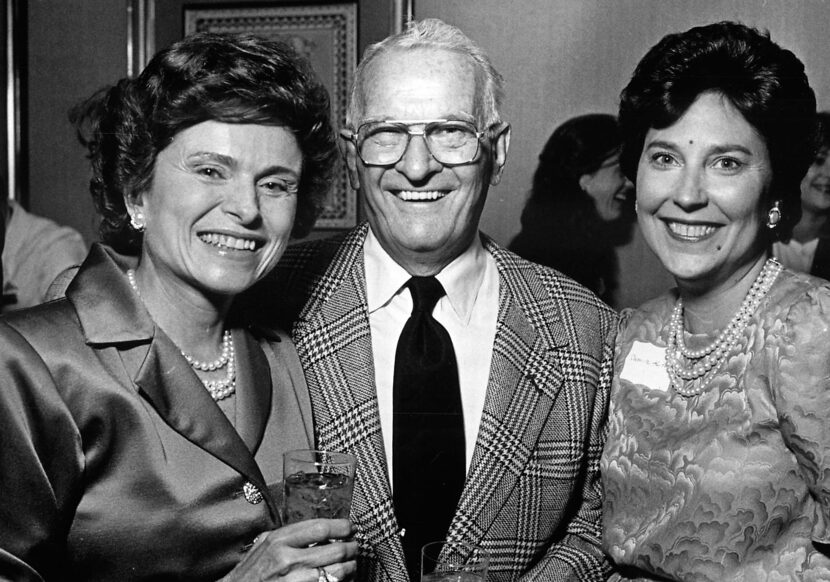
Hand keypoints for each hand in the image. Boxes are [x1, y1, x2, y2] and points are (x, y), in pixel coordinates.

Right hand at [225, 519, 356, 580]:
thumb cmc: (248, 574)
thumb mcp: (263, 545)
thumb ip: (285, 535)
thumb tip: (312, 528)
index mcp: (279, 541)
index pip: (320, 527)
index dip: (341, 526)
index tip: (349, 527)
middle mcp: (287, 559)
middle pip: (334, 549)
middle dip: (351, 548)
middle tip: (354, 546)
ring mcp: (295, 580)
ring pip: (337, 571)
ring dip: (349, 567)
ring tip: (351, 564)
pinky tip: (340, 579)